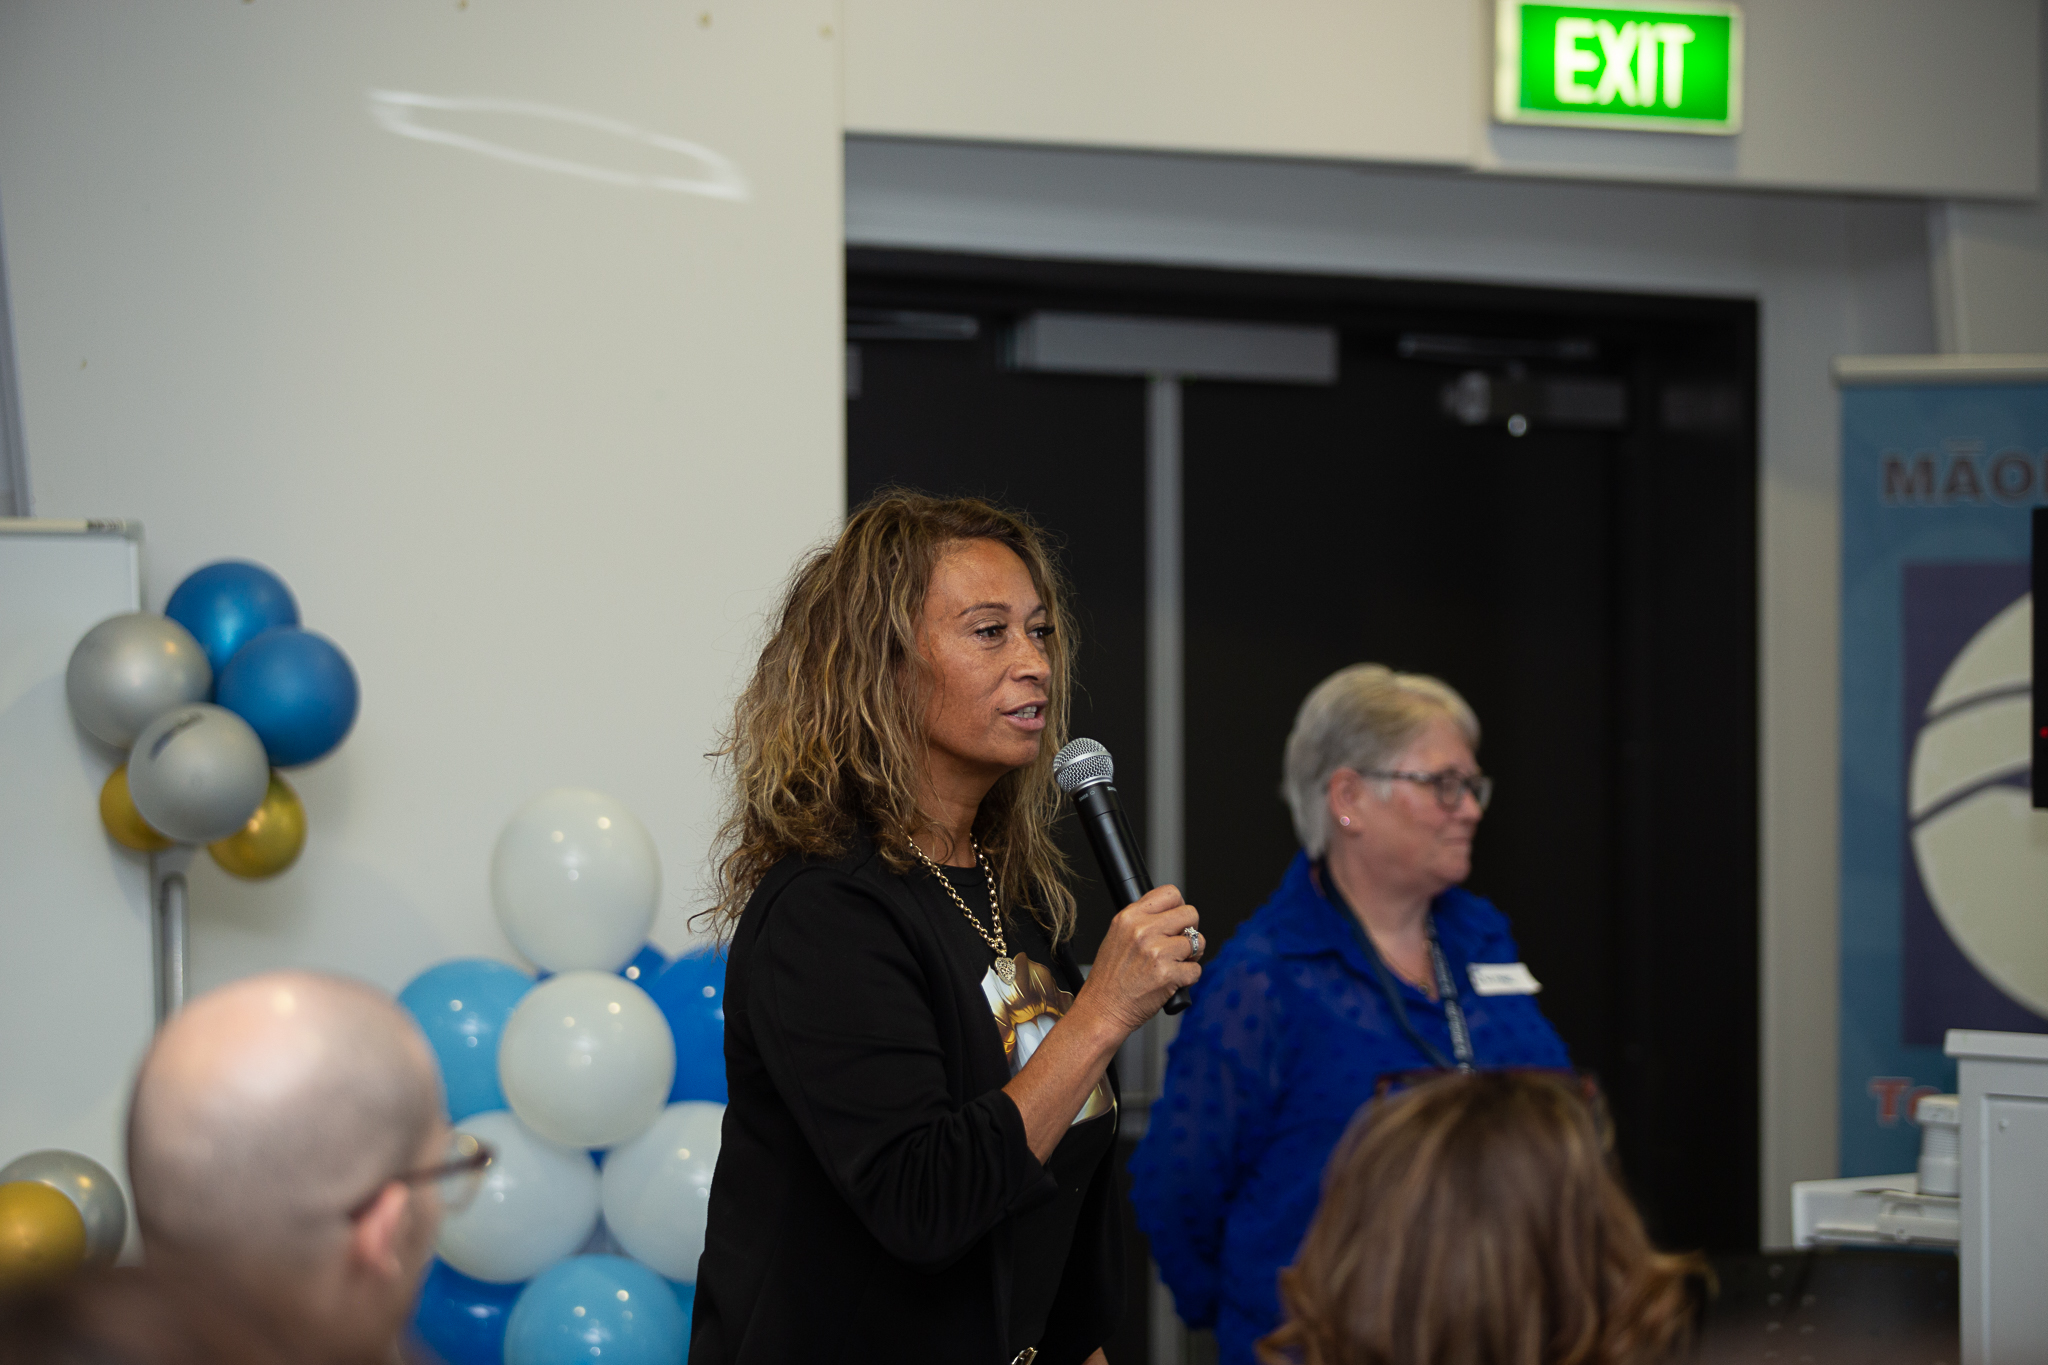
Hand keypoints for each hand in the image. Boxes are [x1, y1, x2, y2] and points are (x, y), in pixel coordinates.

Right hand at [1076, 884, 1201, 1037]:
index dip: (1178, 908)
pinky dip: (1188, 978)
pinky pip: (1196, 969)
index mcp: (1129, 917)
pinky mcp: (1168, 974)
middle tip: (1178, 946)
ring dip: (1190, 956)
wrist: (1102, 1009)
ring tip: (1173, 965)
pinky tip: (1171, 981)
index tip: (1176, 921)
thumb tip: (1173, 914)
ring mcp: (1157, 952)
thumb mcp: (1117, 937)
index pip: (1170, 893)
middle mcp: (1143, 930)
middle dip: (1190, 930)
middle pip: (1191, 914)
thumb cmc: (1109, 979)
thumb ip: (1142, 921)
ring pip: (1198, 942)